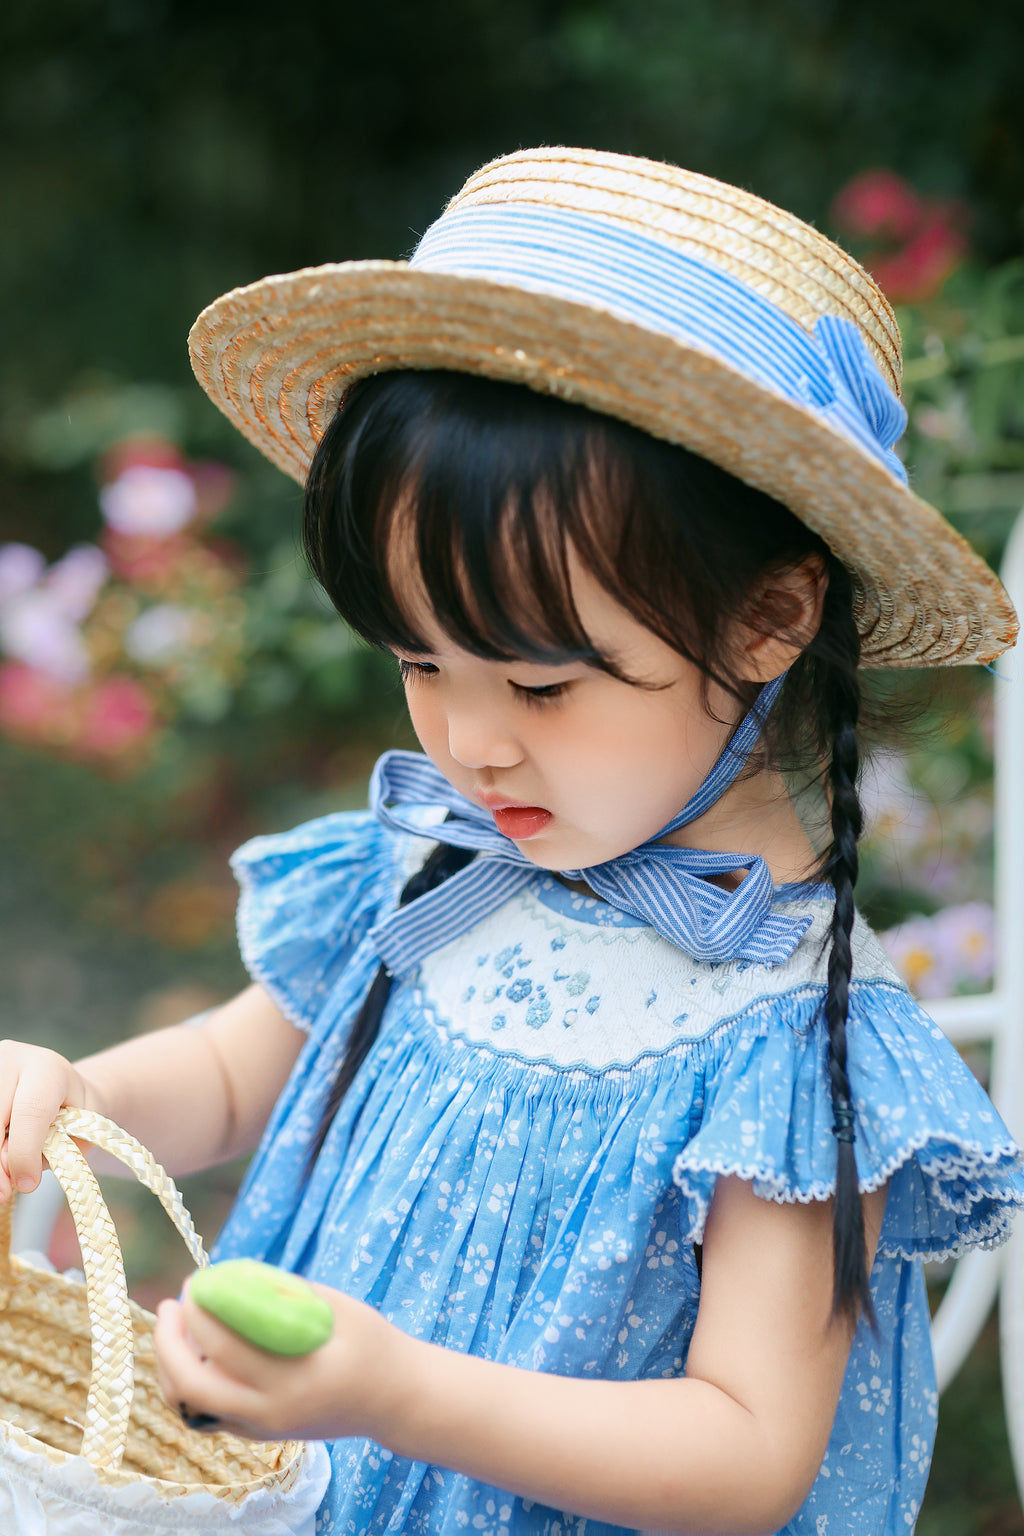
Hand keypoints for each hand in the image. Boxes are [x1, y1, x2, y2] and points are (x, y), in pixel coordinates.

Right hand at [0, 1040, 103, 1200]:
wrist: (65, 1089)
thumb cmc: (76, 1114)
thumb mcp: (79, 1131)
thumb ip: (51, 1150)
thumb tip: (9, 1171)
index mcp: (48, 1068)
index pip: (32, 1110)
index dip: (25, 1152)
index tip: (28, 1185)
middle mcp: (12, 1059)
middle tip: (5, 1192)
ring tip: (3, 1179)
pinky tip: (1, 1156)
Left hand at [153, 1277, 406, 1442]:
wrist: (394, 1399)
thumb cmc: (368, 1341)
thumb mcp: (332, 1307)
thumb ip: (280, 1294)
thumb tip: (227, 1275)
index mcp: (294, 1379)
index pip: (225, 1346)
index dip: (200, 1309)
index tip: (196, 1279)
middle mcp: (270, 1413)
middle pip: (192, 1386)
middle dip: (168, 1343)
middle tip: (171, 1304)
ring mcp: (262, 1430)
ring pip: (190, 1408)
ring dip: (171, 1366)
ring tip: (175, 1327)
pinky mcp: (259, 1435)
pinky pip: (206, 1414)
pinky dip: (188, 1384)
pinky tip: (194, 1351)